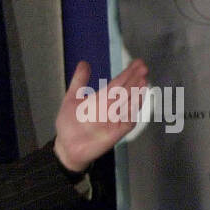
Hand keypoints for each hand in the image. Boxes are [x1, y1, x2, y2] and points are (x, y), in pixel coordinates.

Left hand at [54, 58, 148, 172]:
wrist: (66, 147)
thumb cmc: (70, 124)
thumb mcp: (71, 99)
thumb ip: (79, 82)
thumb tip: (84, 63)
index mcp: (102, 98)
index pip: (118, 83)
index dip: (127, 73)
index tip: (137, 62)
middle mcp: (112, 107)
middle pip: (126, 91)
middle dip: (134, 79)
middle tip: (143, 67)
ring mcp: (116, 119)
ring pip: (129, 104)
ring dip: (136, 93)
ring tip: (143, 80)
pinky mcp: (117, 132)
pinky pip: (128, 120)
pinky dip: (133, 111)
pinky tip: (138, 100)